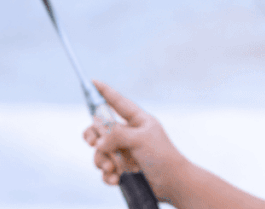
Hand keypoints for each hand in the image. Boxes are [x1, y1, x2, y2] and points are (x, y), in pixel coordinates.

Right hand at [82, 81, 187, 200]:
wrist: (172, 183)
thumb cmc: (162, 156)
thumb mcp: (140, 140)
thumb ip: (117, 135)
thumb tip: (98, 142)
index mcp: (137, 120)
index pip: (118, 102)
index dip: (105, 92)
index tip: (92, 81)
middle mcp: (129, 133)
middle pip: (100, 128)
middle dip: (93, 137)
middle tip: (95, 144)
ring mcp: (124, 151)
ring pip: (99, 151)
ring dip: (102, 160)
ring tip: (112, 169)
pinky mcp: (122, 168)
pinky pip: (104, 169)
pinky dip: (107, 175)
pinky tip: (115, 179)